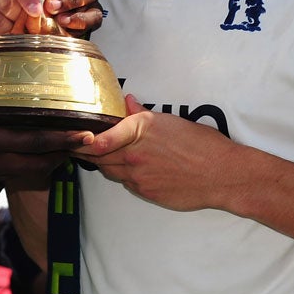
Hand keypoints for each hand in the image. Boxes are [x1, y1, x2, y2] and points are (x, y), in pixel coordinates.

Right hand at [0, 48, 92, 206]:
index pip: (36, 143)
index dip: (64, 139)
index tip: (87, 136)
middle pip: (41, 163)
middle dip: (64, 155)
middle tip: (84, 144)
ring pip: (29, 172)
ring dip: (48, 162)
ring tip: (62, 149)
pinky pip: (13, 174)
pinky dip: (28, 166)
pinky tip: (26, 155)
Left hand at [73, 95, 239, 211]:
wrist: (221, 175)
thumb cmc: (202, 144)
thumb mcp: (170, 121)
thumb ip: (142, 114)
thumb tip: (126, 101)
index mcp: (141, 130)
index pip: (102, 138)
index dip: (83, 140)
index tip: (71, 138)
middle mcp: (135, 154)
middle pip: (100, 156)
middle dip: (86, 150)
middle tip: (75, 144)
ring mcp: (139, 177)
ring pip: (111, 170)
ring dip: (104, 162)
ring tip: (96, 154)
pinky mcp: (146, 192)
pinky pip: (127, 183)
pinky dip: (123, 175)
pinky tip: (129, 168)